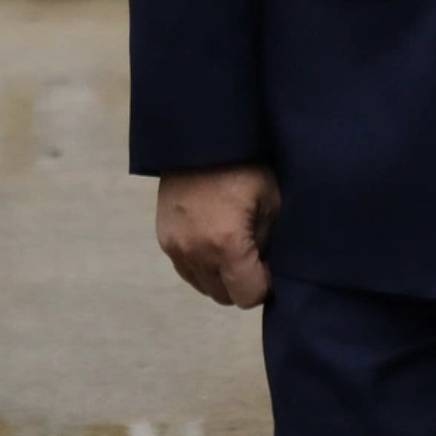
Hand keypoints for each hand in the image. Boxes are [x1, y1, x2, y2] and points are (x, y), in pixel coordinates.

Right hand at [155, 164, 280, 307]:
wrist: (200, 139)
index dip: (265, 285)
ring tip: (233, 248)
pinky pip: (188, 271)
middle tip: (254, 257)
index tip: (270, 265)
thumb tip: (266, 269)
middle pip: (224, 297)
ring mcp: (175, 248)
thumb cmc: (245, 167)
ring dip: (221, 278)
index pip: (248, 296)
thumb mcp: (271, 202)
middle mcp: (196, 253)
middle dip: (243, 284)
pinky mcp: (164, 240)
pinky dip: (203, 266)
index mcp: (226, 245)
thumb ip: (269, 245)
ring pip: (204, 287)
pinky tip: (213, 242)